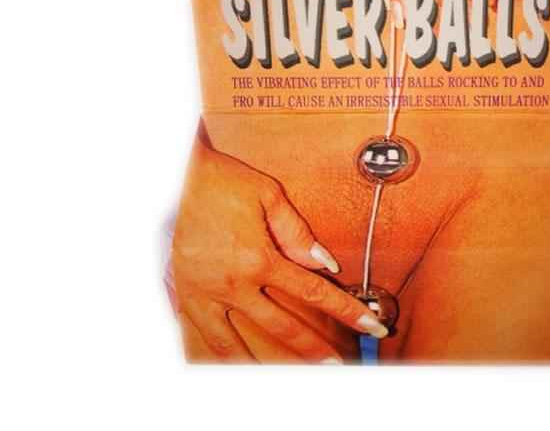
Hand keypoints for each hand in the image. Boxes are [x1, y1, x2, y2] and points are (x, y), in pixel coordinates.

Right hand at [173, 122, 387, 362]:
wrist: (174, 176)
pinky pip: (200, 332)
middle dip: (313, 350)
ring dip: (262, 365)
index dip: (348, 312)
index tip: (371, 326)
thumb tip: (325, 264)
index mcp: (259, 259)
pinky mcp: (185, 291)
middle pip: (281, 328)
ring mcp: (206, 293)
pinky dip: (217, 350)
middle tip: (336, 365)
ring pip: (235, 344)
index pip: (314, 293)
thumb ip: (297, 233)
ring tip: (282, 379)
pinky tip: (231, 358)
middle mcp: (234, 283)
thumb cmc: (223, 181)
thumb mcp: (268, 196)